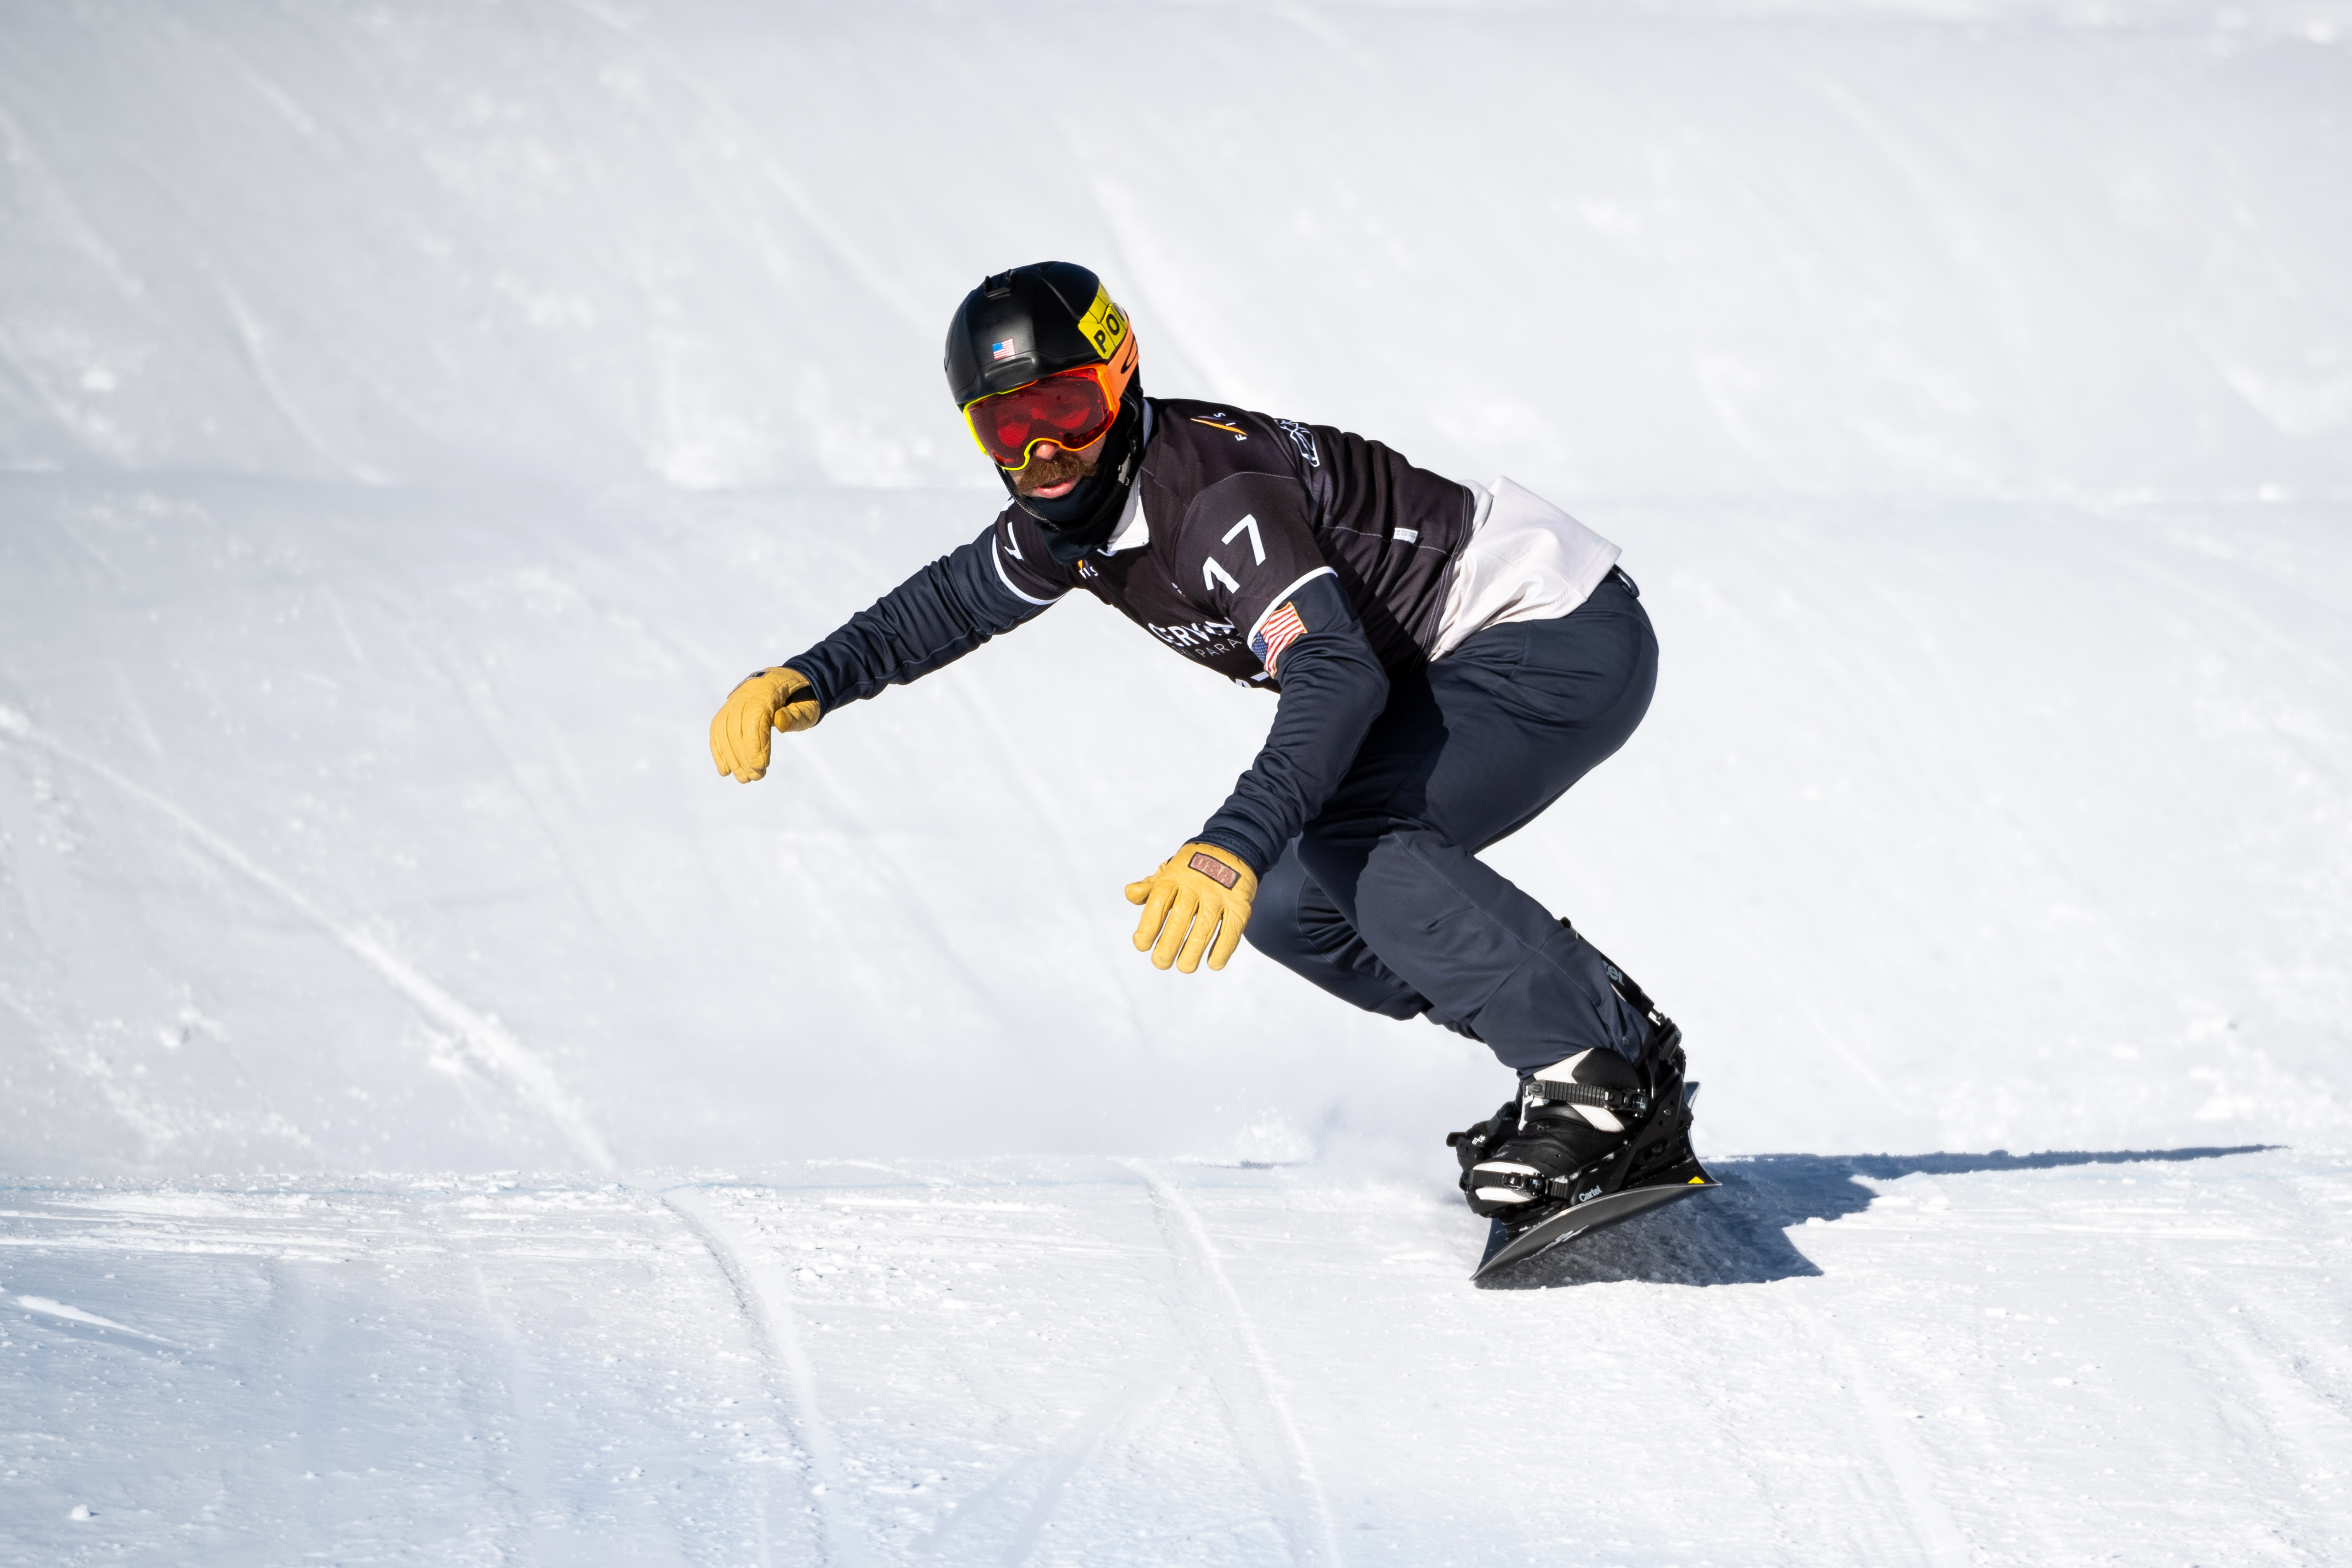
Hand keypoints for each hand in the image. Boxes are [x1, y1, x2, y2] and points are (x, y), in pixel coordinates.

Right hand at [709, 667, 819, 781]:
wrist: (791, 681)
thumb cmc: (804, 698)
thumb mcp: (808, 706)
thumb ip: (795, 715)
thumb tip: (779, 723)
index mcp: (768, 688)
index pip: (755, 717)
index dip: (755, 744)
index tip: (761, 766)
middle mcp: (747, 691)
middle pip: (736, 725)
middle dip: (743, 755)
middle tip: (755, 777)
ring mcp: (736, 699)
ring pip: (724, 728)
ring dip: (731, 757)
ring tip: (743, 778)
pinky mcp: (729, 707)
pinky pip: (718, 728)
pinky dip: (719, 750)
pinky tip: (724, 770)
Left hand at [1124, 842, 1257, 972]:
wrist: (1231, 850)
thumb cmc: (1193, 867)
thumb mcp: (1169, 870)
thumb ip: (1150, 886)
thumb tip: (1130, 894)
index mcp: (1174, 877)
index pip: (1157, 905)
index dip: (1147, 929)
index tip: (1141, 945)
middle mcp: (1195, 886)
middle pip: (1178, 922)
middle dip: (1167, 948)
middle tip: (1160, 962)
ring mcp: (1218, 896)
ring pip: (1203, 931)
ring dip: (1191, 954)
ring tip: (1184, 966)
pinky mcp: (1239, 906)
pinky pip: (1230, 933)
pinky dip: (1221, 952)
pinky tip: (1212, 963)